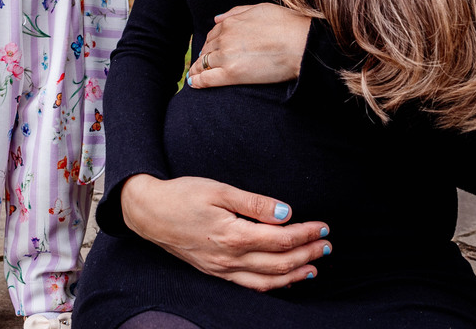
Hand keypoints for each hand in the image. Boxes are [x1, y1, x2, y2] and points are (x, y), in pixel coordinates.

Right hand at [121, 174, 330, 289]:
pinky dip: (271, 285)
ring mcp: (221, 269)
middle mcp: (229, 258)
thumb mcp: (219, 189)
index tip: (323, 226)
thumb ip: (255, 203)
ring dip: (294, 275)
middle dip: (307, 254)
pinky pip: (249, 286)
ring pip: (266, 281)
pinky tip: (282, 279)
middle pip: (278, 263)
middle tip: (327, 245)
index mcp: (232, 235)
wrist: (148, 212)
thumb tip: (286, 213)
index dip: (306, 234)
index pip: (280, 239)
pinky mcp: (214, 272)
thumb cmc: (182, 195)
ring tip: (314, 267)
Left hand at [187, 4, 309, 87]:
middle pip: (207, 49)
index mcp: (231, 22)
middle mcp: (225, 38)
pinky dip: (198, 81)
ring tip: (193, 75)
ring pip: (204, 63)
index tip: (209, 50)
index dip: (210, 43)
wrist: (301, 42)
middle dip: (204, 57)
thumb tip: (216, 18)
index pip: (213, 34)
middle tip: (201, 65)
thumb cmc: (287, 24)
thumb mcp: (260, 9)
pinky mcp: (232, 74)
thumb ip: (236, 12)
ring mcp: (226, 56)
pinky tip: (194, 84)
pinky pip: (208, 79)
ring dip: (197, 69)